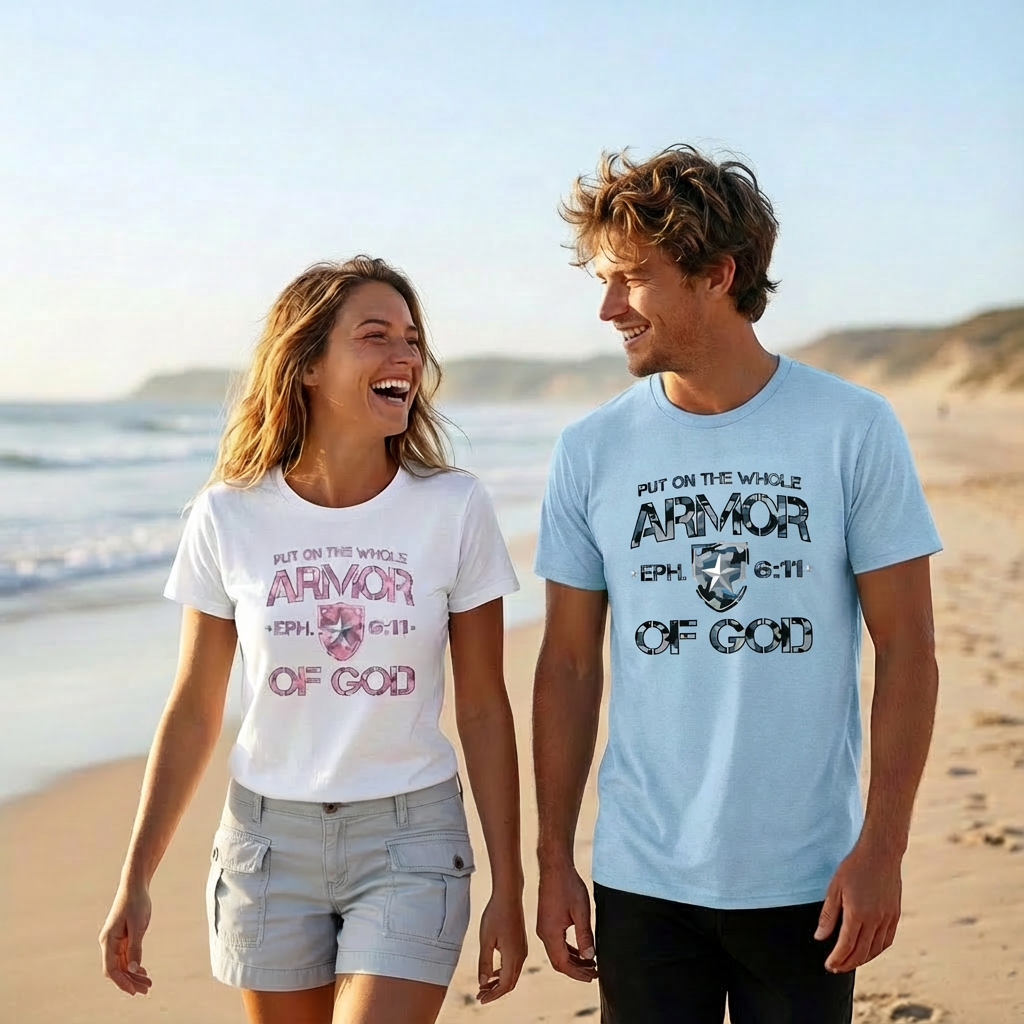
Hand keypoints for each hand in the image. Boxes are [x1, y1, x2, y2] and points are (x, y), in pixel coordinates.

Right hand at [99, 882, 153, 994]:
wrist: (135, 885)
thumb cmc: (136, 902)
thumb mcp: (138, 925)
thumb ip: (135, 948)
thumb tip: (134, 969)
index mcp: (108, 941)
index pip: (111, 969)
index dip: (122, 982)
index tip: (134, 991)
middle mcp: (108, 943)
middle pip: (117, 969)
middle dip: (130, 981)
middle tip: (146, 989)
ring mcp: (114, 940)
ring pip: (122, 964)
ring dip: (133, 974)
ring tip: (148, 983)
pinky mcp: (122, 937)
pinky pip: (125, 956)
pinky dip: (133, 964)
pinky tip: (143, 971)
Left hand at [476, 890, 526, 1002]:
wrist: (509, 895)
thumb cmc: (495, 914)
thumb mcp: (486, 939)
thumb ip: (484, 962)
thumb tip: (483, 983)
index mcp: (513, 956)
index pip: (505, 985)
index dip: (493, 995)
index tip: (480, 999)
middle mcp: (521, 955)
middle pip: (510, 983)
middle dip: (495, 992)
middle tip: (480, 995)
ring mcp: (522, 949)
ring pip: (512, 974)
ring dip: (499, 983)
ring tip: (484, 986)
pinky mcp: (521, 944)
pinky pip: (514, 965)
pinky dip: (503, 973)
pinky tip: (494, 972)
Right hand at [536, 862, 596, 982]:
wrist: (555, 867)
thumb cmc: (568, 886)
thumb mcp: (581, 912)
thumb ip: (585, 936)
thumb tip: (589, 956)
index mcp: (550, 933)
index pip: (563, 963)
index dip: (578, 973)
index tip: (592, 977)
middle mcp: (543, 933)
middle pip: (558, 961)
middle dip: (576, 970)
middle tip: (593, 973)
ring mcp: (543, 927)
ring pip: (557, 953)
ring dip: (573, 960)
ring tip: (589, 964)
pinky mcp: (545, 921)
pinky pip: (556, 942)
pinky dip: (568, 950)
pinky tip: (579, 949)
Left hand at [815, 840, 902, 972]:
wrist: (881, 853)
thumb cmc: (853, 867)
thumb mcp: (834, 888)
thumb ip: (828, 915)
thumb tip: (820, 937)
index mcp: (857, 913)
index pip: (846, 946)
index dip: (837, 959)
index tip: (829, 965)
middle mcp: (875, 920)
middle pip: (861, 952)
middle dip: (847, 963)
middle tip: (836, 968)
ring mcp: (887, 919)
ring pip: (875, 950)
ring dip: (862, 960)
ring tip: (849, 962)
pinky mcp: (895, 915)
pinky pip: (887, 941)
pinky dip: (877, 950)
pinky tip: (868, 951)